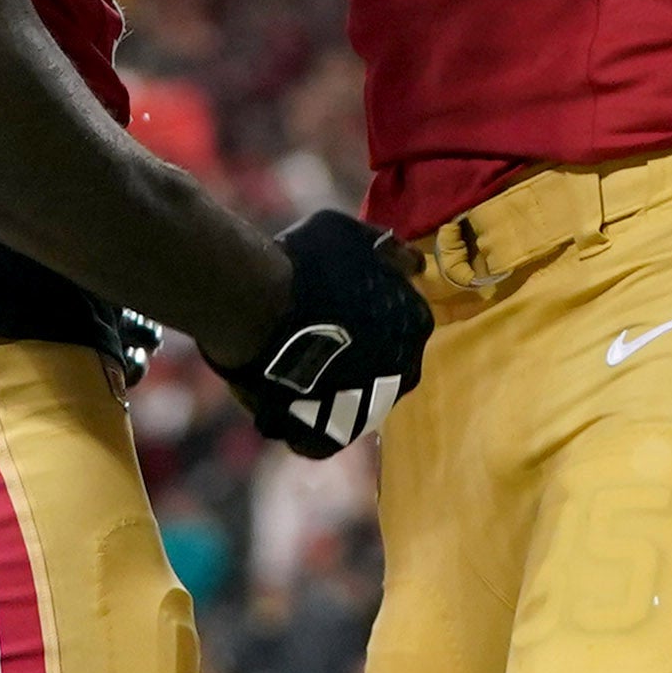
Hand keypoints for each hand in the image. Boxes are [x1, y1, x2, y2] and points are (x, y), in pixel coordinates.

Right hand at [229, 208, 433, 458]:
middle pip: (384, 367)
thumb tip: (412, 264)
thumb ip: (385, 251)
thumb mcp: (351, 235)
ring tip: (293, 367)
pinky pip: (321, 437)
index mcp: (415, 324)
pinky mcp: (328, 438)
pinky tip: (283, 398)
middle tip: (316, 335)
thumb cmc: (303, 262)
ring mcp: (368, 410)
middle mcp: (404, 373)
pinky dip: (304, 424)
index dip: (371, 314)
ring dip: (330, 390)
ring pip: (353, 405)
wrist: (256, 305)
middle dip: (357, 355)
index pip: (406, 323)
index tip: (339, 306)